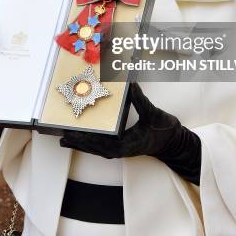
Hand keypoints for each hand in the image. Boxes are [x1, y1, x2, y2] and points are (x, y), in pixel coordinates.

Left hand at [60, 82, 200, 184]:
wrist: (174, 143)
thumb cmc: (165, 131)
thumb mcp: (153, 113)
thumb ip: (140, 99)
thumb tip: (130, 85)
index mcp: (126, 144)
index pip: (101, 143)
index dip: (85, 139)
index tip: (72, 133)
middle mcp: (121, 150)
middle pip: (94, 148)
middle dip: (77, 142)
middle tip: (61, 136)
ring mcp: (121, 150)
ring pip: (96, 149)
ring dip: (81, 144)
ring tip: (65, 139)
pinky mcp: (122, 147)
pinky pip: (102, 147)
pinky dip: (90, 143)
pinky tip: (83, 139)